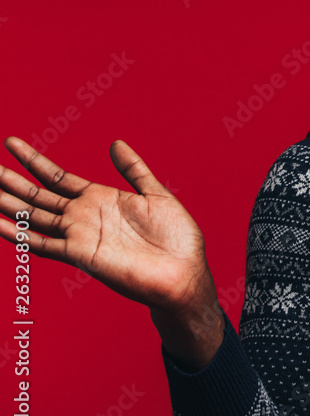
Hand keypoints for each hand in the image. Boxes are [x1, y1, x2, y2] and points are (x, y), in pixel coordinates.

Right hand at [0, 137, 223, 368]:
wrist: (185, 272)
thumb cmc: (176, 238)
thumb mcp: (156, 193)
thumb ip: (133, 170)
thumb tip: (115, 144)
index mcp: (100, 199)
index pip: (57, 177)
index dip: (34, 161)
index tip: (12, 143)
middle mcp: (84, 216)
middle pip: (37, 195)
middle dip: (10, 181)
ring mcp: (80, 235)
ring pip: (33, 216)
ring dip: (9, 204)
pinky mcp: (82, 255)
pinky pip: (43, 244)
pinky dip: (18, 235)